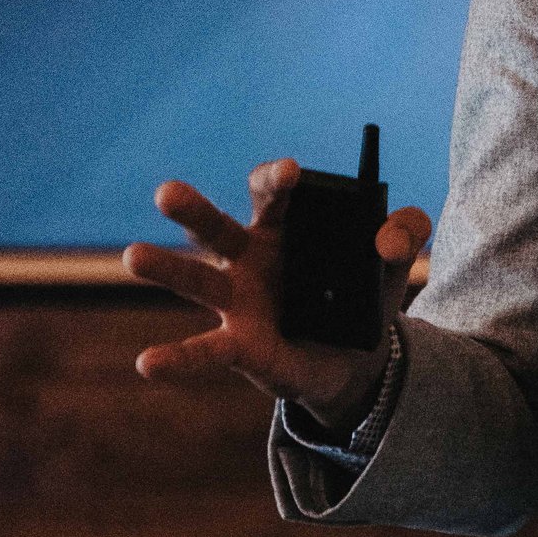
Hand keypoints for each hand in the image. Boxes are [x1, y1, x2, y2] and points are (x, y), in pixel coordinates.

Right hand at [123, 158, 431, 431]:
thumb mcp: (391, 263)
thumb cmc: (360, 296)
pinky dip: (176, 358)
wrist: (356, 360)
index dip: (276, 179)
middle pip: (217, 227)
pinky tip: (147, 363)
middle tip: (167, 192)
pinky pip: (203, 350)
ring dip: (165, 267)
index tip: (291, 173)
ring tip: (133, 255)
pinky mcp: (238, 345)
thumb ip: (405, 234)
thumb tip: (389, 239)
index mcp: (284, 228)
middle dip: (193, 209)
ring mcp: (236, 302)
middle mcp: (249, 259)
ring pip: (196, 280)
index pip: (271, 193)